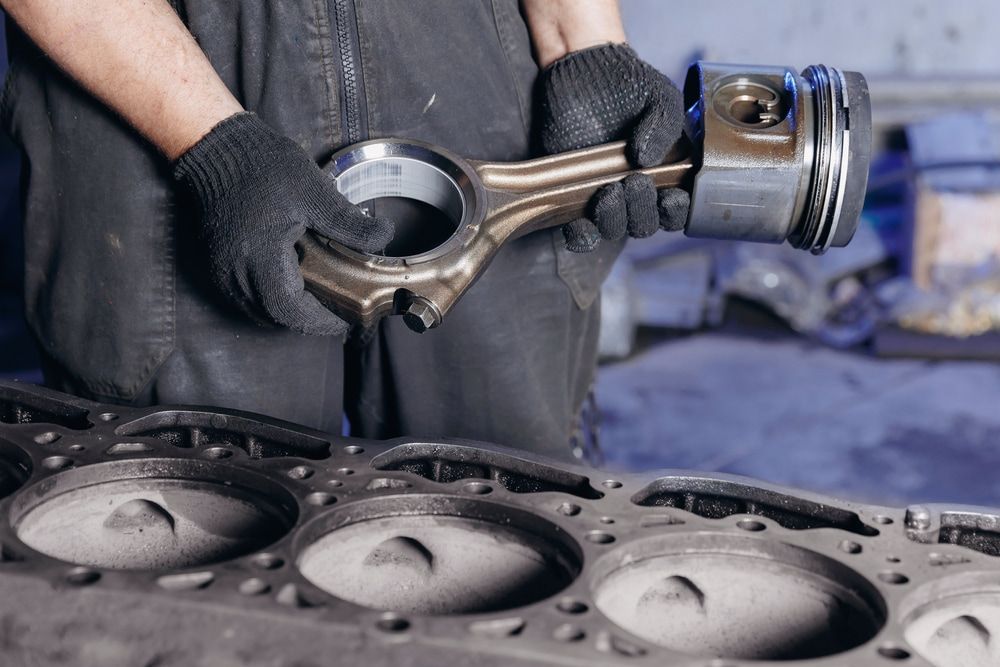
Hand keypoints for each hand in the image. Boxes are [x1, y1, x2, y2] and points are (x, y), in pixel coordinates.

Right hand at [174, 112, 392, 334]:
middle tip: (340, 308)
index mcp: (259, 258)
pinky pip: (248, 296)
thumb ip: (350, 223)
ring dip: (290, 310)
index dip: (322, 320)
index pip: (291, 311)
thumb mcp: (315, 193)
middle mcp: (236, 273)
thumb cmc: (262, 168)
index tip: (347, 317)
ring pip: (260, 311)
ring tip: (321, 297)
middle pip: (277, 317)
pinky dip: (272, 298)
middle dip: (310, 318)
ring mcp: (223, 272)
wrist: (218, 149)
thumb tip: (384, 237)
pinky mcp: (219, 266)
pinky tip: (294, 282)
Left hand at [538, 43, 689, 251]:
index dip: (676, 212)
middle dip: (642, 211)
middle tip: (634, 182)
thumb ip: (666, 125)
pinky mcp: (574, 197)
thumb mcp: (659, 96)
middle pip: (645, 224)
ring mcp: (606, 196)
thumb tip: (648, 161)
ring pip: (615, 229)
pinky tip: (582, 223)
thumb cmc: (627, 84)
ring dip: (615, 219)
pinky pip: (581, 232)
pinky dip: (583, 236)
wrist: (582, 72)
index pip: (678, 210)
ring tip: (609, 192)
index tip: (670, 198)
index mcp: (667, 174)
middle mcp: (638, 192)